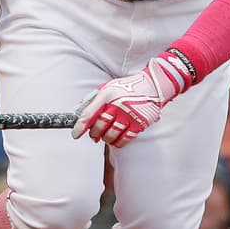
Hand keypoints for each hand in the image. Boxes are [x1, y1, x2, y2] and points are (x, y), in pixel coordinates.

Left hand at [72, 51, 194, 147]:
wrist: (153, 86)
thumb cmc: (128, 87)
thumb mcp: (108, 87)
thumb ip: (93, 98)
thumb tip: (77, 110)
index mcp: (107, 94)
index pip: (89, 113)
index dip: (80, 126)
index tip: (76, 134)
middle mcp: (117, 104)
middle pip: (99, 126)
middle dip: (94, 133)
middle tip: (94, 135)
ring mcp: (129, 115)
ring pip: (110, 135)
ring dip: (106, 139)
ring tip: (106, 136)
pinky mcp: (139, 123)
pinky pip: (124, 139)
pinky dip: (118, 143)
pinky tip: (116, 140)